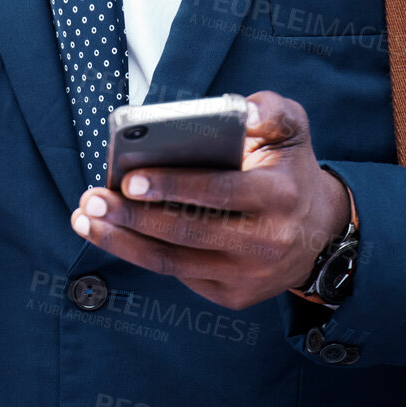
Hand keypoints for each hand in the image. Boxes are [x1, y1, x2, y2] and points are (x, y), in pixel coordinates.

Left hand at [69, 90, 350, 309]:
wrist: (320, 233)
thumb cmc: (290, 168)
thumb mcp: (293, 129)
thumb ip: (270, 110)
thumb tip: (242, 110)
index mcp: (280, 196)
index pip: (219, 192)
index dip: (172, 186)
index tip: (129, 177)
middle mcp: (265, 242)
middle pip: (187, 232)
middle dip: (133, 216)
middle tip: (92, 197)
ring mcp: (247, 275)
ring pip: (173, 262)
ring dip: (122, 241)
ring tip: (86, 217)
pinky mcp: (231, 296)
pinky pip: (177, 276)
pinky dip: (139, 254)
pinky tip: (110, 232)